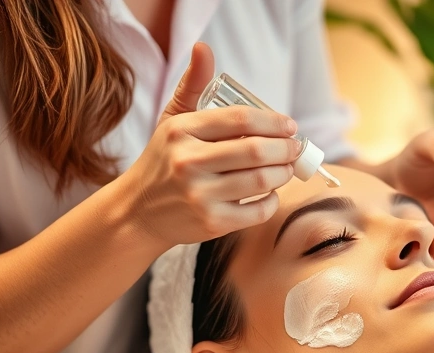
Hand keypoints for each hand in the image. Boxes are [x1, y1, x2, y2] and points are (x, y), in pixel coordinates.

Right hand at [120, 43, 300, 249]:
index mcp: (182, 131)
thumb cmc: (164, 160)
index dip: (274, 121)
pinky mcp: (211, 223)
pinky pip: (257, 210)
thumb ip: (193, 85)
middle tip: (295, 149)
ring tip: (287, 168)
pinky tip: (271, 193)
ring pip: (261, 181)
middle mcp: (188, 162)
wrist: (138, 211)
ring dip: (283, 173)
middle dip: (286, 149)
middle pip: (256, 150)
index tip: (289, 126)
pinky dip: (272, 201)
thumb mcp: (173, 120)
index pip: (241, 118)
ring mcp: (200, 195)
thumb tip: (204, 47)